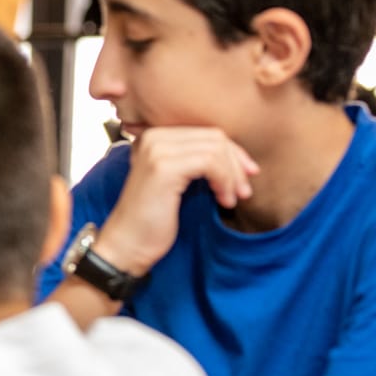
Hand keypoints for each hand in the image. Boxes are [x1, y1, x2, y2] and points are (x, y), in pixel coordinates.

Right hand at [95, 126, 257, 275]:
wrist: (128, 243)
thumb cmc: (154, 218)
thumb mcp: (176, 182)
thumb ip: (194, 161)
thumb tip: (236, 155)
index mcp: (154, 137)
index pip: (207, 132)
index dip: (234, 153)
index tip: (247, 176)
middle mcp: (152, 137)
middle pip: (214, 137)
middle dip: (237, 164)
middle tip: (244, 191)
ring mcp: (156, 150)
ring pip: (215, 148)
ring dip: (232, 176)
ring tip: (231, 199)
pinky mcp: (163, 167)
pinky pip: (209, 162)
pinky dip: (224, 181)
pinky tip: (223, 201)